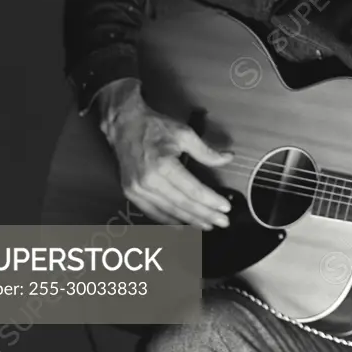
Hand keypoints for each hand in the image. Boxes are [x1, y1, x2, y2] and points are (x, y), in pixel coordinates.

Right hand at [97, 79, 234, 229]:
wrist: (124, 125)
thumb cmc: (155, 127)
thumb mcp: (184, 133)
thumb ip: (206, 151)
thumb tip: (228, 158)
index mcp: (163, 165)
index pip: (192, 189)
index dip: (211, 200)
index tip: (226, 207)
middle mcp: (148, 181)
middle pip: (182, 204)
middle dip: (205, 215)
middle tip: (223, 222)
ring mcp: (137, 189)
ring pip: (168, 211)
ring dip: (190, 221)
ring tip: (208, 225)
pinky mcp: (131, 192)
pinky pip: (152, 212)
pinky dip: (168, 220)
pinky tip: (183, 226)